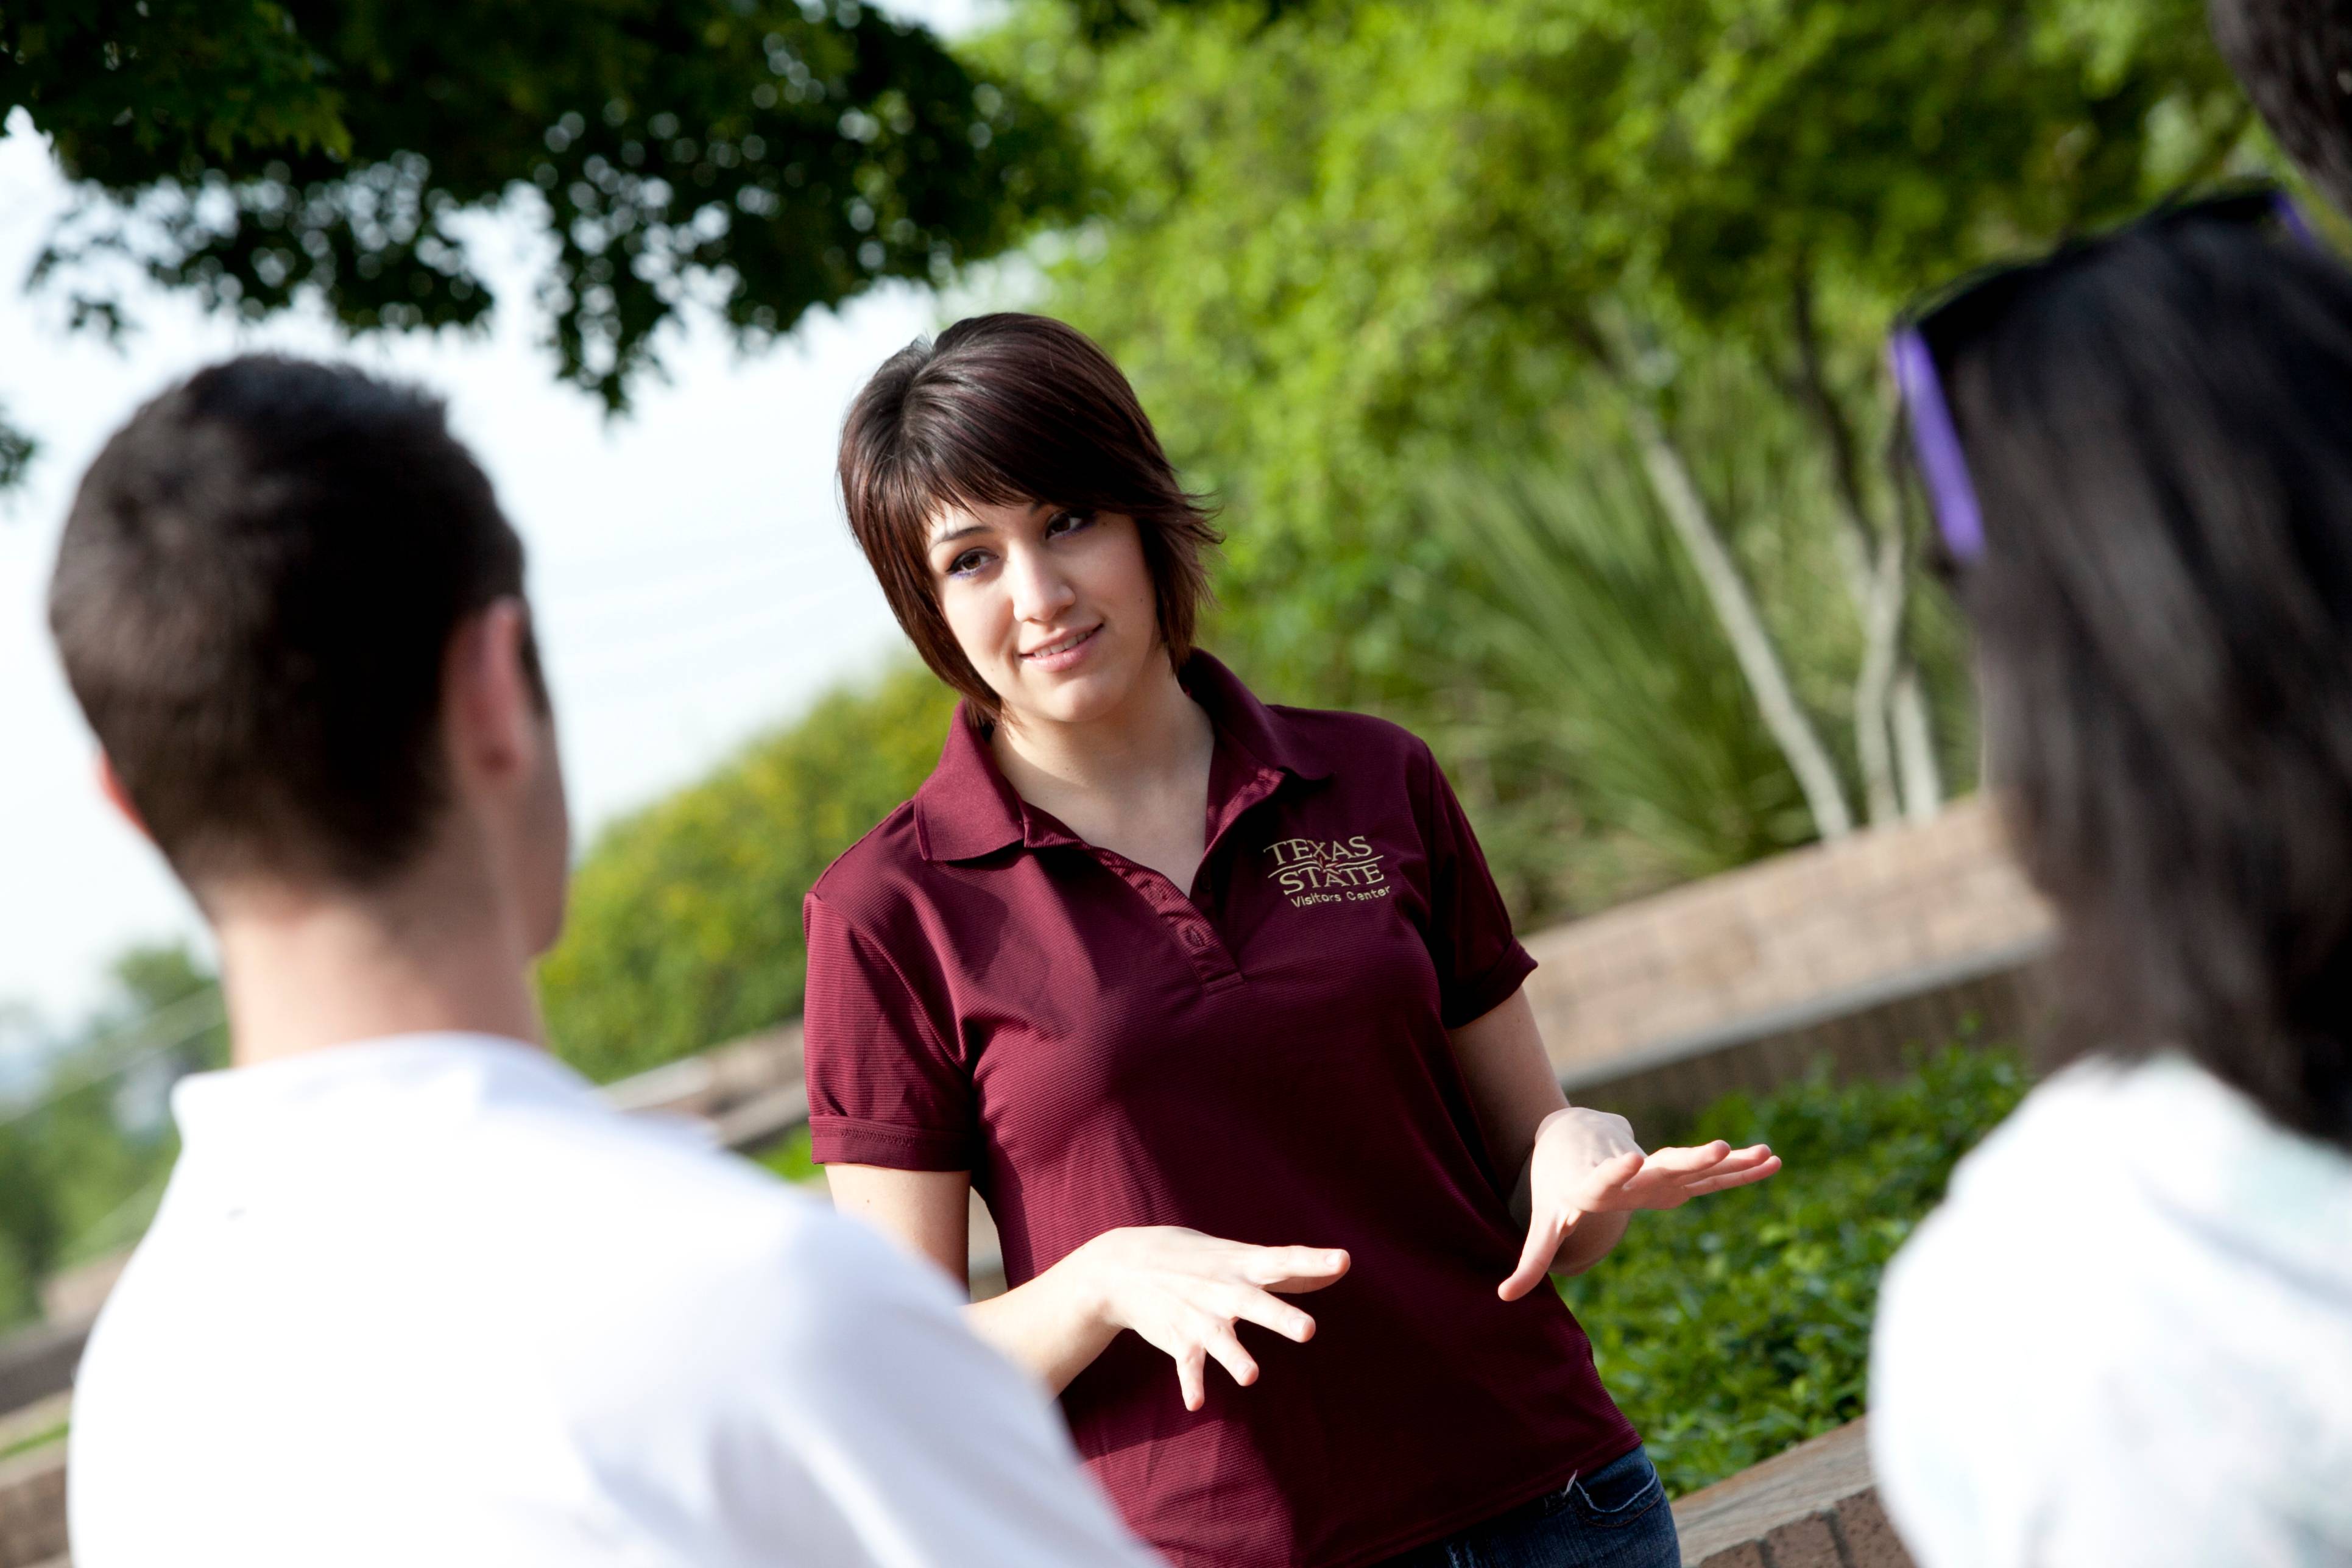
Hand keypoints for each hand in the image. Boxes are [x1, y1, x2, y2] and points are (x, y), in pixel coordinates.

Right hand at [1068, 1227, 1350, 1411]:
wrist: (1122, 1265)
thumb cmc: (1196, 1259)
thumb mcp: (1240, 1255)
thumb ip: (1290, 1268)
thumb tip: (1341, 1267)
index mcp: (1244, 1265)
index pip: (1285, 1260)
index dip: (1314, 1261)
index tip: (1343, 1260)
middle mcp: (1224, 1290)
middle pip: (1257, 1304)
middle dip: (1281, 1317)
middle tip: (1309, 1330)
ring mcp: (1200, 1316)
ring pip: (1222, 1340)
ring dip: (1236, 1357)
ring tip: (1251, 1377)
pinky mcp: (1179, 1339)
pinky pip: (1187, 1366)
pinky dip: (1191, 1384)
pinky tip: (1196, 1403)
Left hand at [1498, 1108, 1779, 1300]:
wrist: (1571, 1136)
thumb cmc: (1556, 1188)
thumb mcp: (1544, 1224)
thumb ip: (1531, 1259)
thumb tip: (1503, 1297)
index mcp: (1594, 1184)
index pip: (1604, 1177)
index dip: (1615, 1170)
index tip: (1628, 1156)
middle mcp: (1631, 1173)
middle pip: (1662, 1164)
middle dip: (1690, 1159)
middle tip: (1718, 1146)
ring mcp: (1656, 1170)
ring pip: (1694, 1165)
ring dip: (1728, 1163)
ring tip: (1762, 1153)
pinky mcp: (1674, 1172)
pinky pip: (1710, 1174)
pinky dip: (1738, 1170)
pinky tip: (1772, 1160)